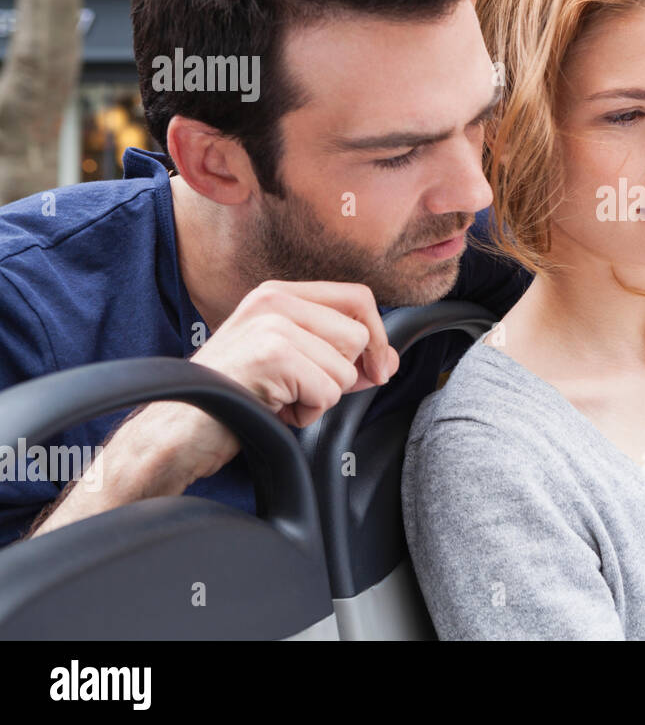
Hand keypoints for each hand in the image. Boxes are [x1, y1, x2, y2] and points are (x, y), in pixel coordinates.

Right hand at [145, 281, 399, 482]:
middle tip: (298, 389)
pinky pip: (327, 392)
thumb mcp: (290, 364)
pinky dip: (307, 413)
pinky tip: (274, 408)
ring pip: (345, 368)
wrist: (175, 429)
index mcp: (278, 294)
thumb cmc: (231, 397)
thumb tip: (388, 361)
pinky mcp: (272, 356)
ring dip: (320, 398)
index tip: (375, 369)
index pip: (358, 298)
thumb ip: (339, 355)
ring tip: (280, 399)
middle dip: (340, 375)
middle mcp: (274, 300)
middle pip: (358, 335)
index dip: (377, 337)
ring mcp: (272, 326)